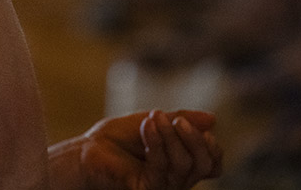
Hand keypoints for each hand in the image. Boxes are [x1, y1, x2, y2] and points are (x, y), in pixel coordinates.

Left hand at [51, 110, 221, 189]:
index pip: (212, 164)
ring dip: (171, 136)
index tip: (202, 126)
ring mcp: (161, 186)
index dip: (213, 147)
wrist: (87, 150)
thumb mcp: (155, 121)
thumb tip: (213, 119)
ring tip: (155, 117)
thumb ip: (182, 119)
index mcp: (180, 165)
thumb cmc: (118, 138)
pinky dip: (157, 143)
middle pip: (204, 166)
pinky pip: (161, 170)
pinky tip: (148, 126)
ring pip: (183, 166)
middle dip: (195, 139)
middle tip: (177, 118)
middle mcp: (175, 180)